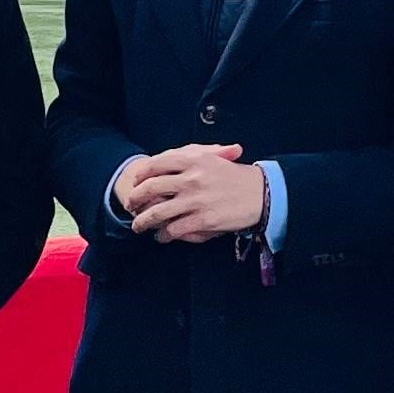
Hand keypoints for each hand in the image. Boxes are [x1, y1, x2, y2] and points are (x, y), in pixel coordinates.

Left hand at [117, 142, 265, 244]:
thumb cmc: (239, 177)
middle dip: (136, 199)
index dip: (141, 175)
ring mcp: (195, 200)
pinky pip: (173, 229)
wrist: (262, 194)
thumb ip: (193, 155)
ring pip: (157, 213)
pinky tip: (162, 237)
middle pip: (151, 189)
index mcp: (193, 160)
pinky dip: (163, 235)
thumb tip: (168, 159)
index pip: (156, 164)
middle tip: (131, 206)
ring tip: (139, 226)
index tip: (136, 182)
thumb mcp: (216, 157)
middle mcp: (191, 179)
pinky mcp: (202, 220)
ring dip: (143, 221)